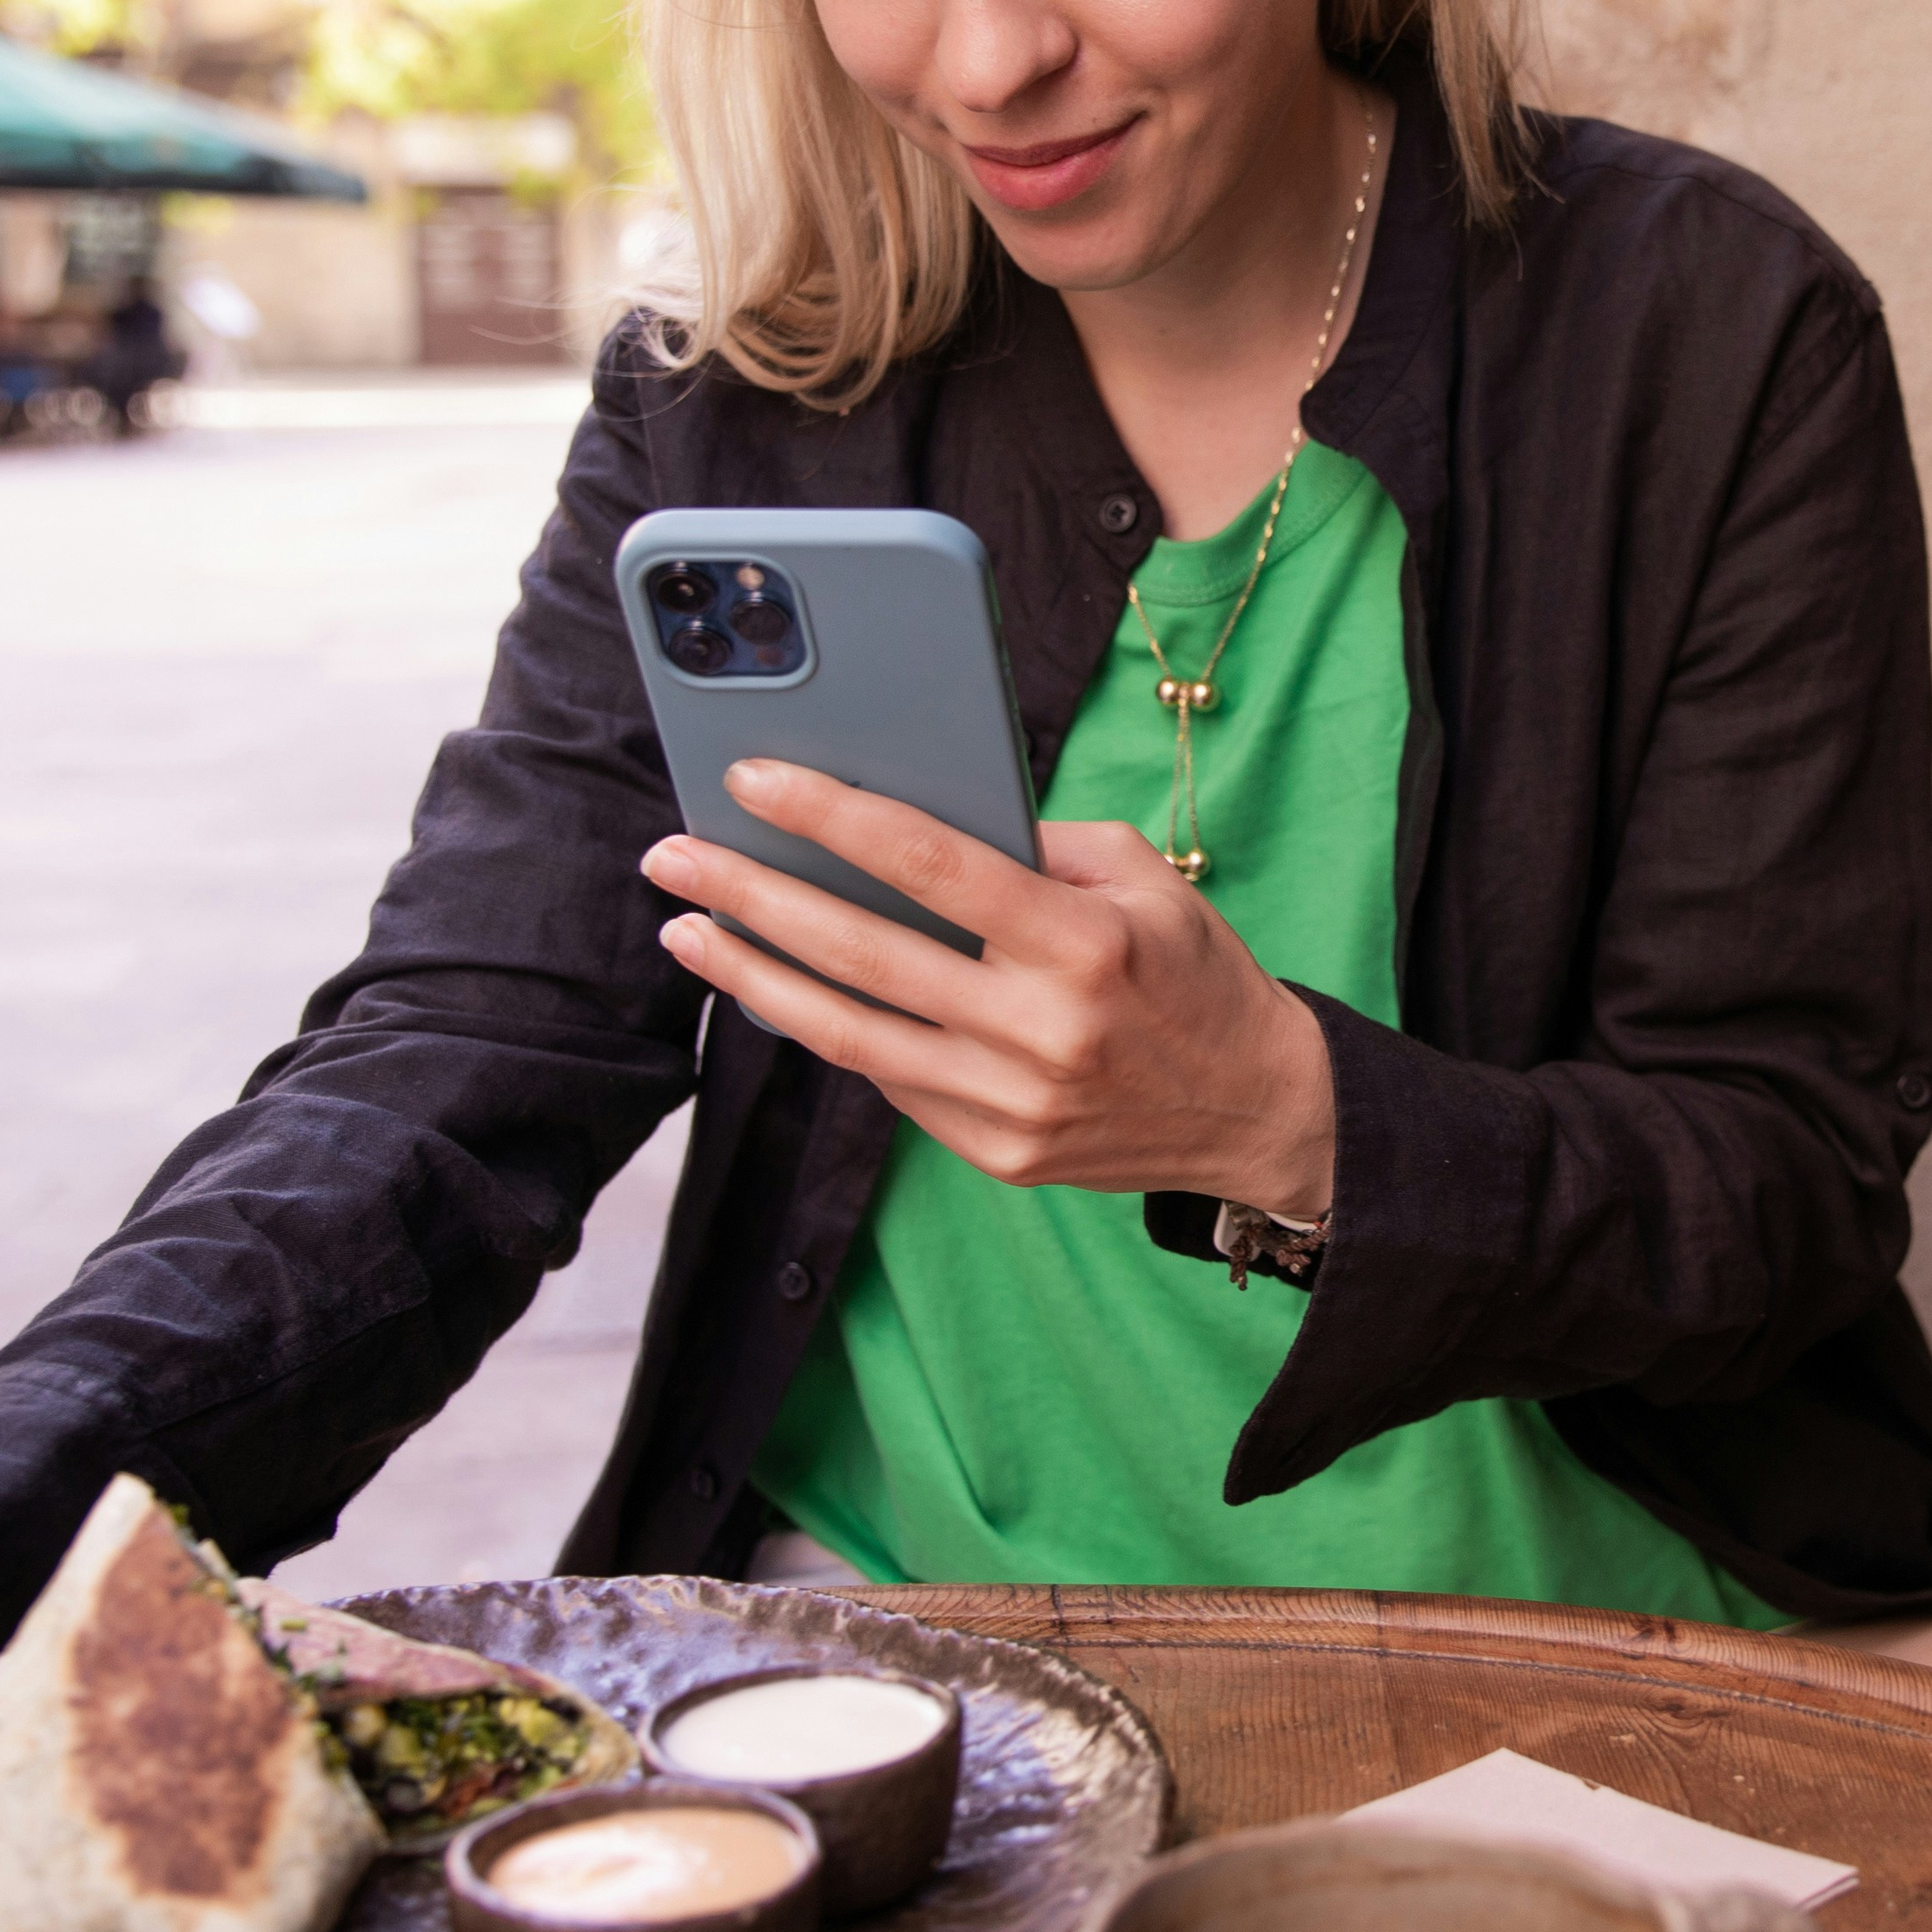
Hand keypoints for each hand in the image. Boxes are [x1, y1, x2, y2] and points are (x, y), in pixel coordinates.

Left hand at [645, 760, 1339, 1218]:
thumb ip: (1039, 845)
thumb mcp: (1146, 881)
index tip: (752, 778)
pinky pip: (888, 1080)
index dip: (832, 816)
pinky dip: (825, 1027)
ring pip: (845, 1032)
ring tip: (686, 931)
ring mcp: (1012, 1102)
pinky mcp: (996, 1153)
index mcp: (1085, 941)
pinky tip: (778, 988)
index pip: (932, 864)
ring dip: (750, 977)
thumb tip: (918, 821)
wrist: (1259, 1111)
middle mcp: (1041, 1029)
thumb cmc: (1197, 974)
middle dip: (750, 896)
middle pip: (860, 952)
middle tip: (672, 856)